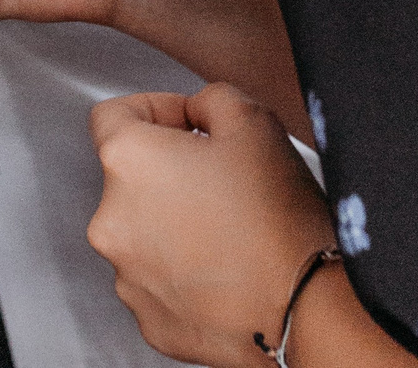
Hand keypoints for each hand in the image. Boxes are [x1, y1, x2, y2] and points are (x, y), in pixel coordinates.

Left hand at [87, 85, 343, 367]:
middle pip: (131, 178)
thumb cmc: (280, 223)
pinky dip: (186, 272)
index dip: (157, 110)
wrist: (306, 313)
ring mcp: (126, 275)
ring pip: (145, 233)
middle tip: (225, 181)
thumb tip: (198, 111)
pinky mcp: (149, 318)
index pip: (113, 114)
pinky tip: (229, 269)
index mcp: (127, 161)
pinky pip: (160, 281)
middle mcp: (111, 220)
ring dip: (177, 224)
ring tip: (233, 231)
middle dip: (173, 173)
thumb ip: (211, 98)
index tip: (190, 125)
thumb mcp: (254, 121)